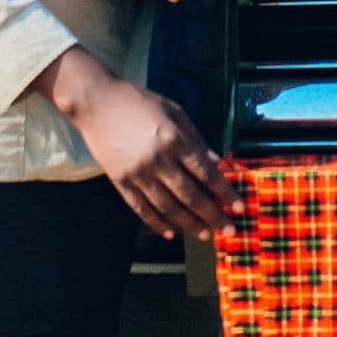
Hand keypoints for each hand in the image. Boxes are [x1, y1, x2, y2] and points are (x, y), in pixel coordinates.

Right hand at [30, 45, 234, 233]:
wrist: (98, 103)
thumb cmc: (141, 103)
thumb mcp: (175, 113)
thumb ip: (197, 139)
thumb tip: (217, 164)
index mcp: (174, 140)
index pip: (206, 173)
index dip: (224, 193)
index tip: (238, 208)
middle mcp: (158, 160)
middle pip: (190, 196)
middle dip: (212, 215)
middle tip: (228, 231)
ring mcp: (137, 174)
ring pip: (168, 207)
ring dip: (189, 224)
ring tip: (204, 234)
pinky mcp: (120, 182)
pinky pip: (141, 209)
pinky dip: (157, 223)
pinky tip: (171, 233)